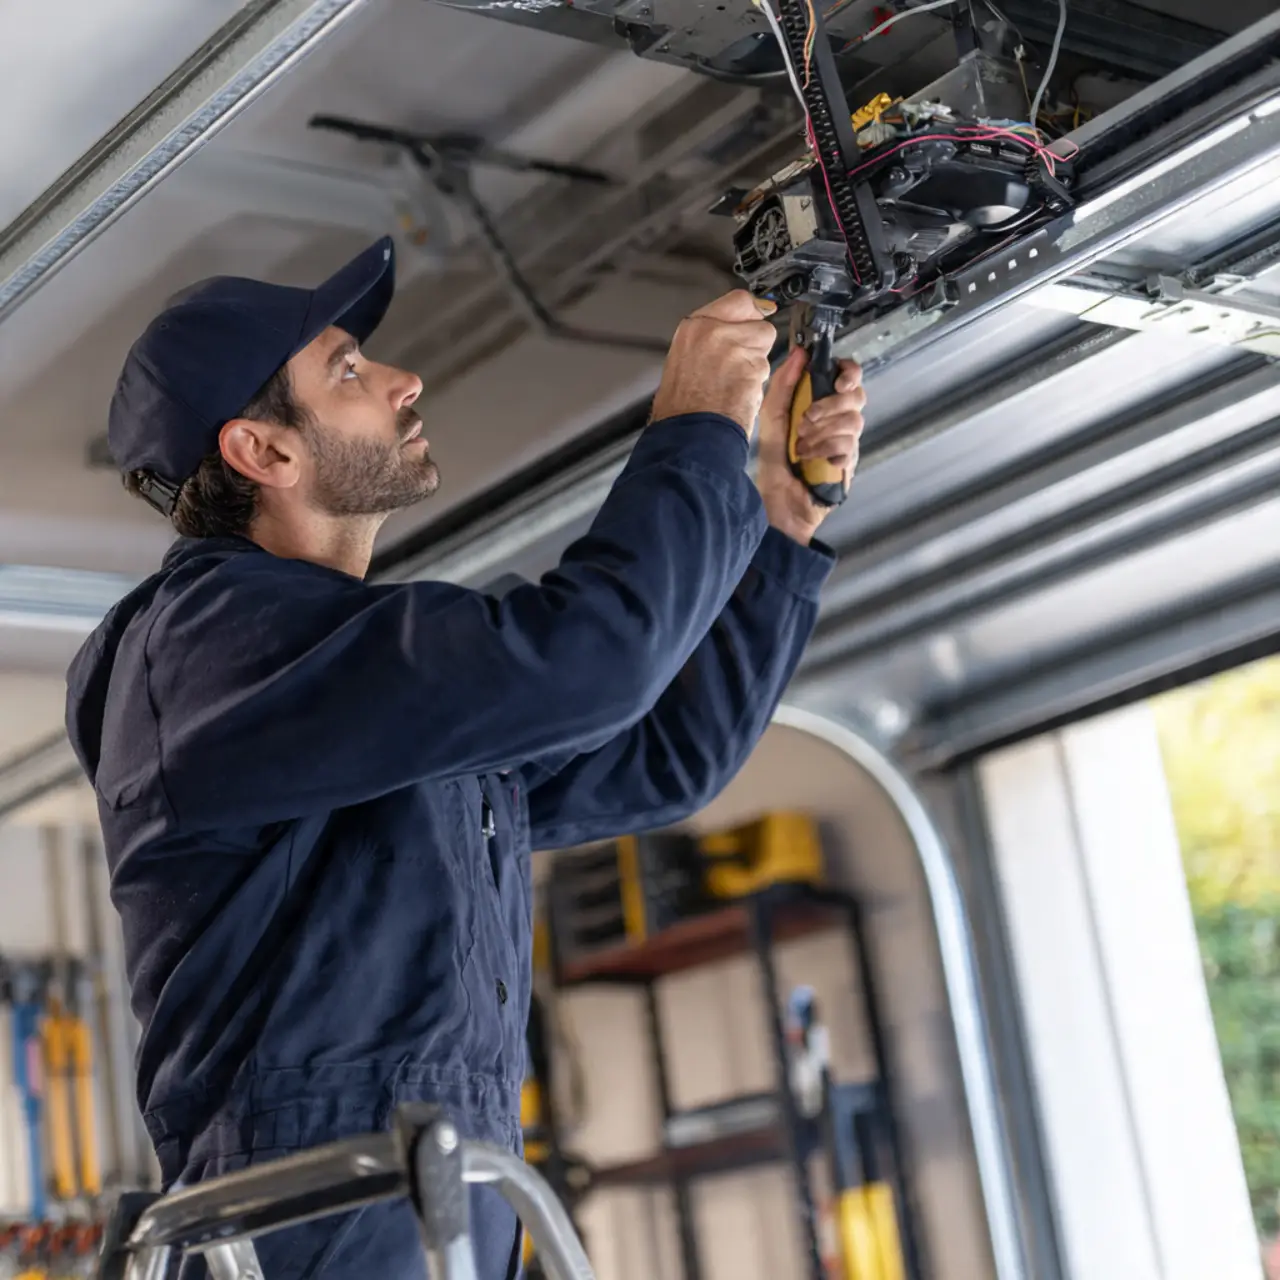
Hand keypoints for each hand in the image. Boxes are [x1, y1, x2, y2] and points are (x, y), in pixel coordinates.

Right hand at [649, 290, 779, 436]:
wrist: (687, 434)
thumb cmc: (679, 408)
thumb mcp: (682, 360)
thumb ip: (707, 339)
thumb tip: (728, 330)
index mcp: (694, 327)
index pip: (739, 300)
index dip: (752, 311)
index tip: (757, 315)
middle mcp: (716, 332)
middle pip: (759, 324)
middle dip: (755, 343)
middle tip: (738, 364)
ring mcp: (737, 349)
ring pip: (766, 348)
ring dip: (757, 365)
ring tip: (733, 384)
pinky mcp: (753, 369)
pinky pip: (767, 371)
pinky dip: (758, 383)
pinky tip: (739, 395)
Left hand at [756, 347, 864, 544]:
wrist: (776, 503)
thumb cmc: (773, 461)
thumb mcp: (771, 418)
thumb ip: (783, 385)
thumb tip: (800, 352)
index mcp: (822, 403)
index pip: (848, 376)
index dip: (849, 373)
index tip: (837, 382)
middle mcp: (838, 420)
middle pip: (857, 397)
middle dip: (830, 406)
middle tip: (805, 421)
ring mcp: (847, 442)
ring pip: (854, 422)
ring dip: (823, 432)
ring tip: (801, 447)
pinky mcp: (849, 464)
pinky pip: (849, 448)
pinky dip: (826, 451)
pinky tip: (811, 460)